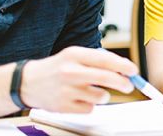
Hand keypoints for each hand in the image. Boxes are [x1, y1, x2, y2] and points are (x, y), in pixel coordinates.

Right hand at [20, 46, 136, 112]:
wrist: (28, 82)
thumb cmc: (58, 68)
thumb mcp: (75, 55)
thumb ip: (98, 60)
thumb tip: (124, 69)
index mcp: (74, 54)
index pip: (105, 59)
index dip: (123, 66)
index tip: (134, 71)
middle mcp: (70, 71)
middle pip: (105, 78)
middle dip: (122, 83)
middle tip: (129, 86)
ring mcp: (66, 90)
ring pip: (100, 96)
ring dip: (103, 95)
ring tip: (91, 90)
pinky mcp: (62, 107)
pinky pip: (89, 109)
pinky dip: (89, 105)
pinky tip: (78, 98)